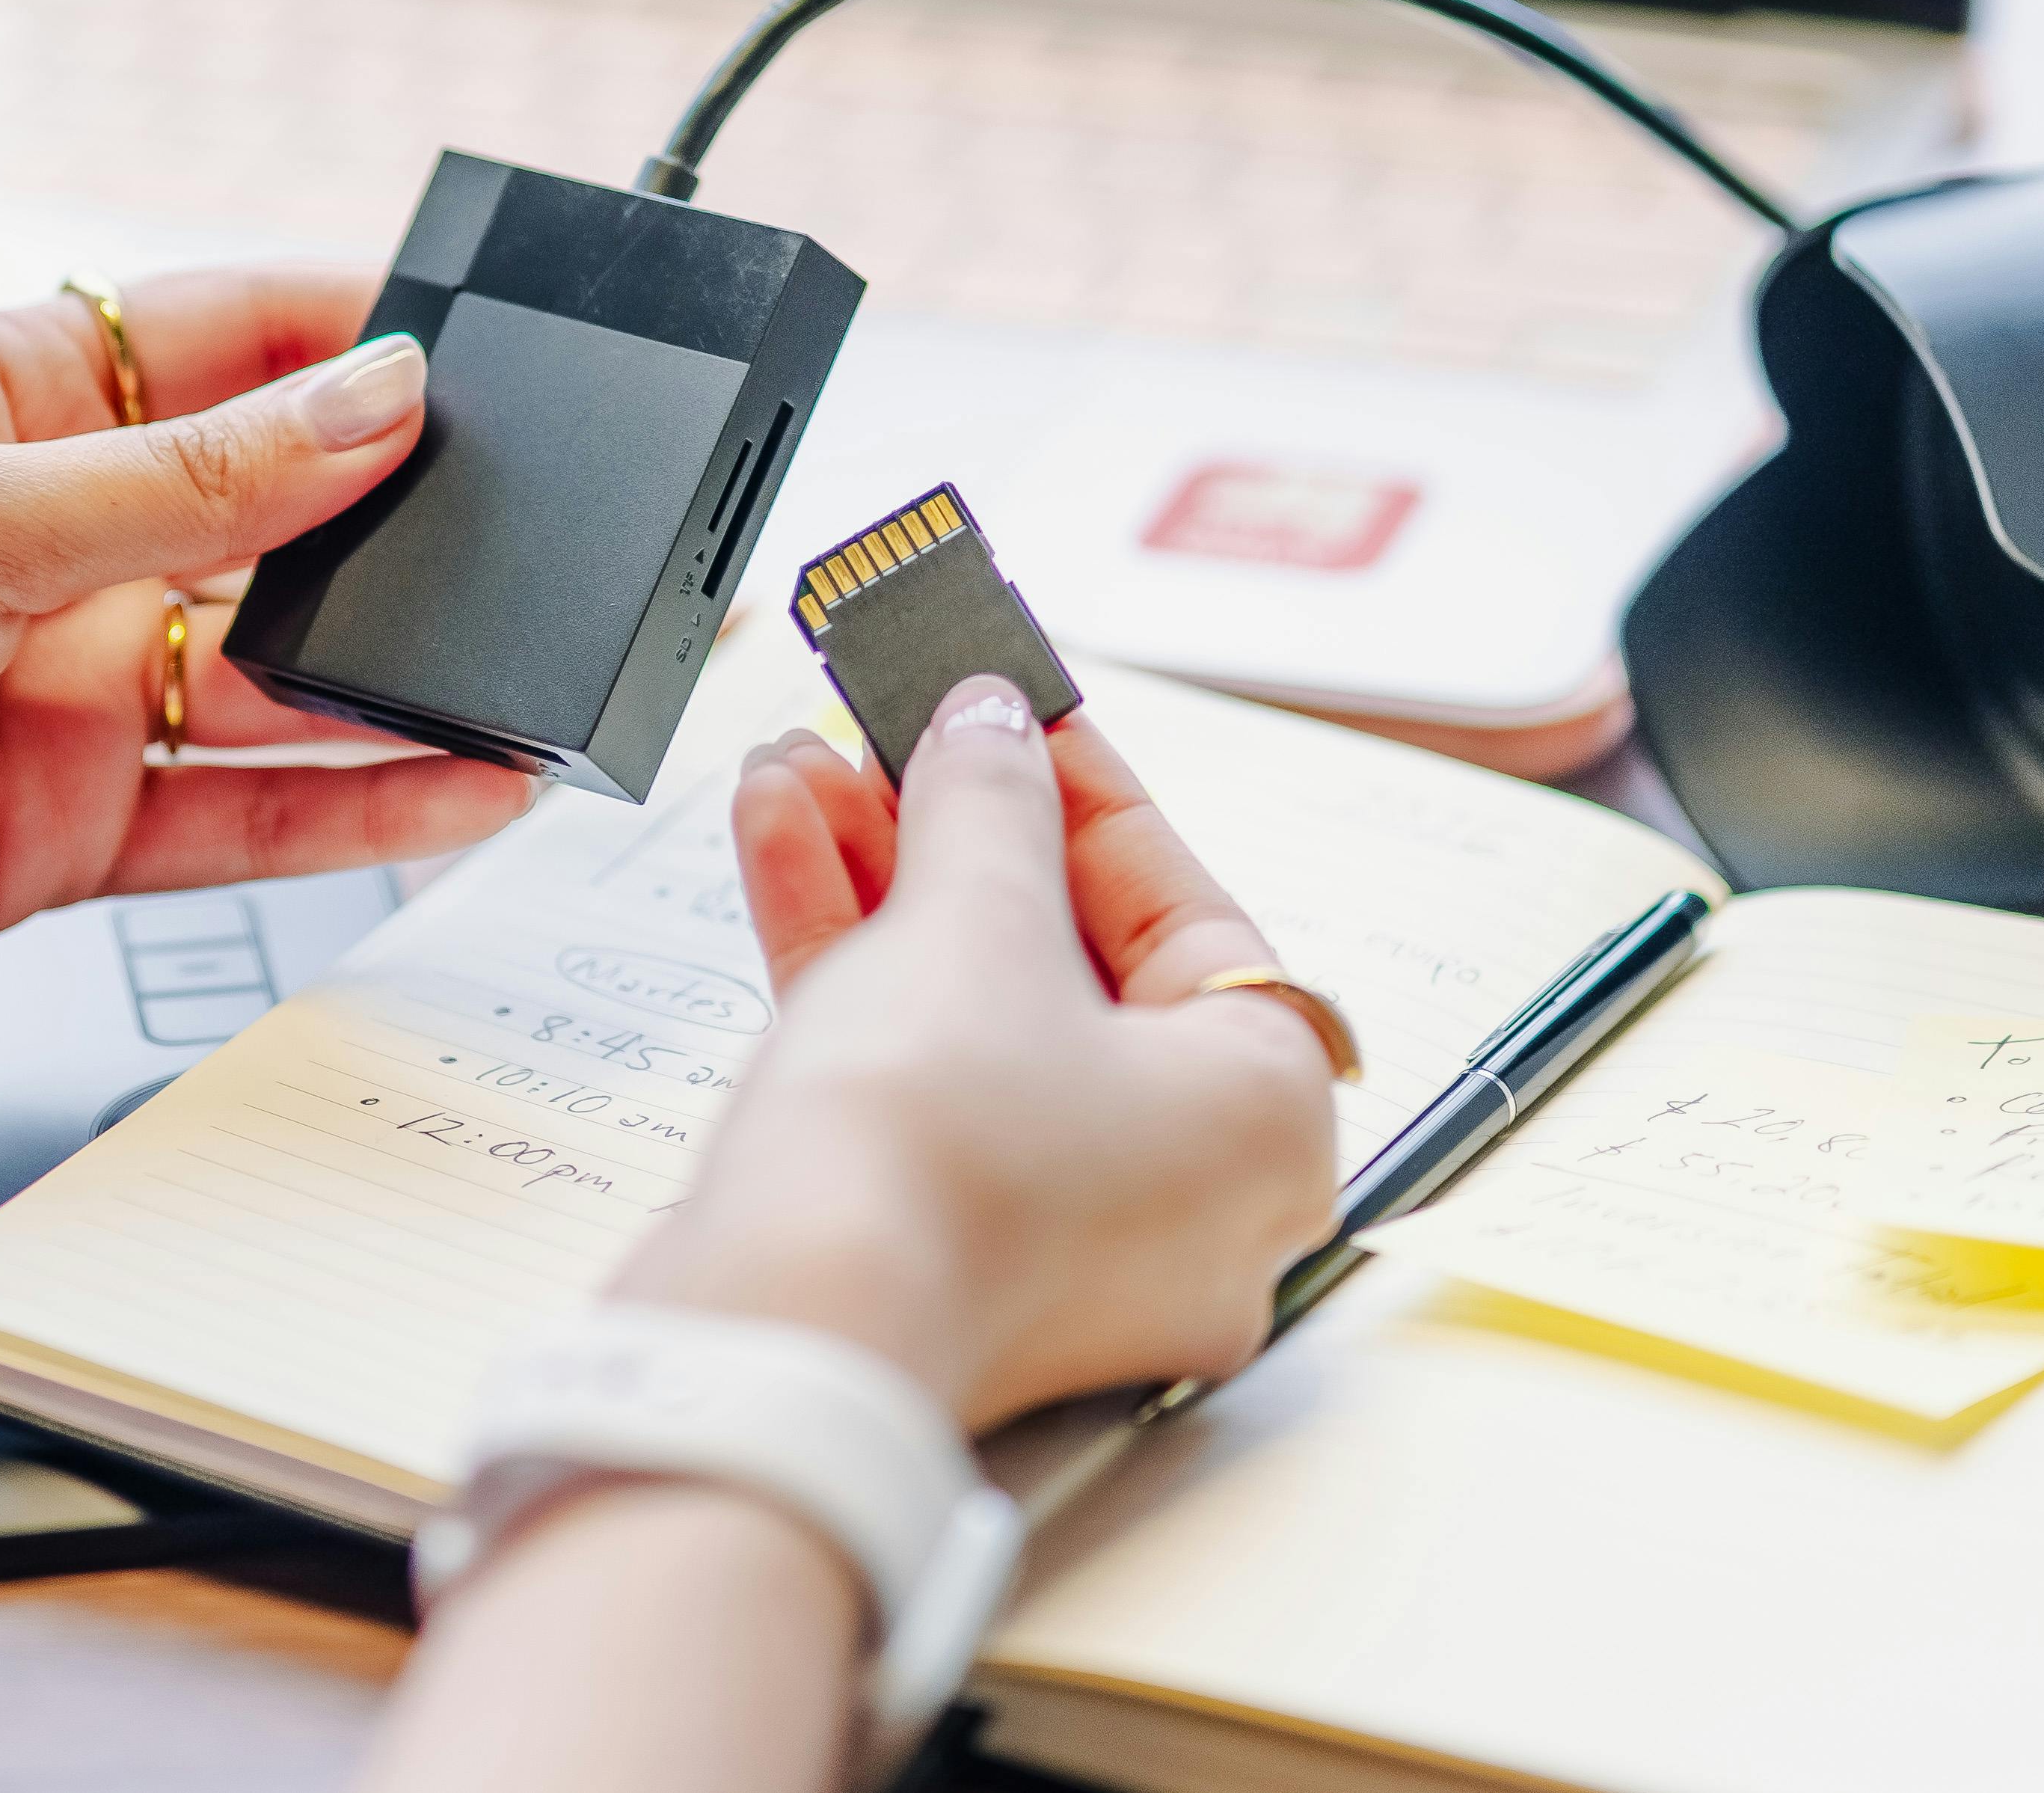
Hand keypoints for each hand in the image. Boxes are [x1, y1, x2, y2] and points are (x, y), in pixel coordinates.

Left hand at [0, 268, 535, 1058]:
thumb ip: (191, 484)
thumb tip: (378, 398)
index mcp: (1, 400)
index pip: (224, 336)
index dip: (361, 335)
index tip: (507, 347)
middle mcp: (45, 534)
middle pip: (273, 511)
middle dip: (407, 519)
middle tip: (566, 529)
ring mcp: (59, 683)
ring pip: (280, 674)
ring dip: (404, 674)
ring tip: (546, 671)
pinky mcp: (61, 825)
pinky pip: (243, 807)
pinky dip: (354, 805)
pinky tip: (463, 790)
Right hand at [611, 683, 1337, 1426]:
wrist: (784, 1332)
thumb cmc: (931, 1160)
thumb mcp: (971, 917)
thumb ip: (989, 798)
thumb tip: (989, 728)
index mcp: (1266, 1121)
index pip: (1188, 914)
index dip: (1083, 792)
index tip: (1010, 711)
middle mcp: (1191, 1200)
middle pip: (1070, 962)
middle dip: (950, 831)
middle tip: (887, 738)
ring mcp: (1065, 1243)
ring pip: (977, 1020)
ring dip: (877, 882)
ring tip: (795, 773)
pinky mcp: (946, 1259)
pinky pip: (920, 1085)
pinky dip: (852, 972)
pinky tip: (778, 847)